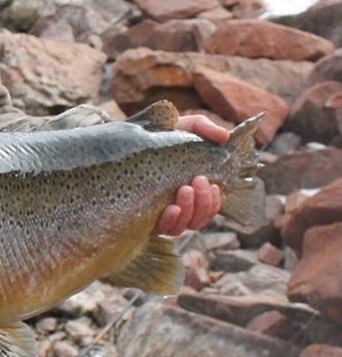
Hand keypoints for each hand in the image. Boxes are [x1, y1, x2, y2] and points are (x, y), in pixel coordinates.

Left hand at [153, 115, 228, 236]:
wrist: (133, 138)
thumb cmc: (163, 135)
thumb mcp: (187, 127)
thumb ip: (206, 129)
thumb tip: (225, 136)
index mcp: (192, 192)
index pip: (209, 208)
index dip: (214, 202)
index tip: (214, 185)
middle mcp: (178, 207)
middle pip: (197, 220)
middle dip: (202, 202)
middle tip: (197, 180)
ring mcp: (160, 214)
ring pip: (182, 226)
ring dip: (188, 210)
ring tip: (184, 189)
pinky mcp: (142, 219)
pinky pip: (160, 229)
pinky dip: (169, 220)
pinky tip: (170, 208)